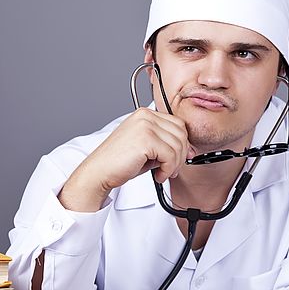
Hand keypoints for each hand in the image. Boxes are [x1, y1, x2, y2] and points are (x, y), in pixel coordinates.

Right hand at [59, 108, 193, 211]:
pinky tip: (158, 175)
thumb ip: (165, 144)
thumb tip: (189, 150)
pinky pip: (170, 155)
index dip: (183, 143)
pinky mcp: (145, 139)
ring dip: (174, 165)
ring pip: (178, 145)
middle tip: (171, 169)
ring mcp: (145, 125)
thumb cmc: (120, 163)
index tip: (180, 159)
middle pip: (181, 133)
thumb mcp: (146, 149)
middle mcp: (145, 116)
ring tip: (162, 173)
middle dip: (181, 155)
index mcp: (145, 114)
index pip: (177, 124)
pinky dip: (168, 169)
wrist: (99, 172)